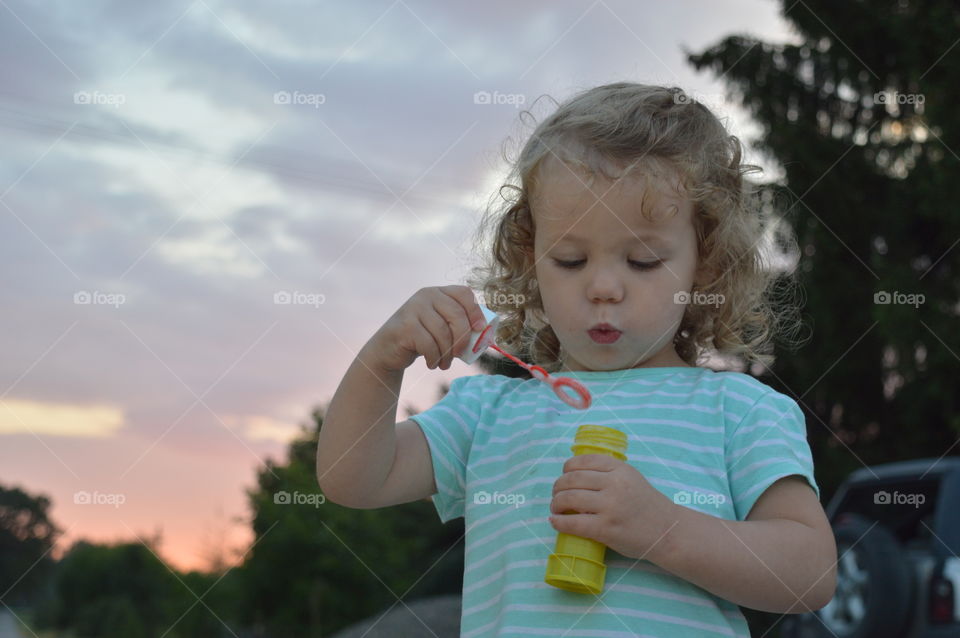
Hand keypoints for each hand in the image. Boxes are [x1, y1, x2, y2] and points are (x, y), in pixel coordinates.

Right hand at [366, 285, 486, 371]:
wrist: (388, 348)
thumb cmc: (422, 338)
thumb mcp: (441, 327)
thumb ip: (459, 325)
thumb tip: (487, 336)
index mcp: (439, 292)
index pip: (464, 293)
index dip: (475, 311)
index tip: (480, 329)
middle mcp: (426, 295)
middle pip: (456, 315)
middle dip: (463, 339)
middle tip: (461, 354)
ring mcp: (413, 308)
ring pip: (443, 332)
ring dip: (447, 354)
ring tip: (444, 364)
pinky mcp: (405, 325)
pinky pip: (429, 344)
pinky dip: (434, 358)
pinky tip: (432, 363)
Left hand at [549, 454, 680, 563]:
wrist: (668, 532)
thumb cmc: (647, 505)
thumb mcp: (631, 478)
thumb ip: (608, 473)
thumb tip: (574, 474)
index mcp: (620, 469)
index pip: (583, 461)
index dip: (567, 468)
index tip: (563, 476)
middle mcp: (614, 484)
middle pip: (572, 479)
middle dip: (557, 487)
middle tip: (556, 495)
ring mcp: (610, 507)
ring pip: (569, 498)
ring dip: (556, 503)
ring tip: (555, 509)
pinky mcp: (606, 529)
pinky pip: (573, 523)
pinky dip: (559, 522)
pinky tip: (555, 522)